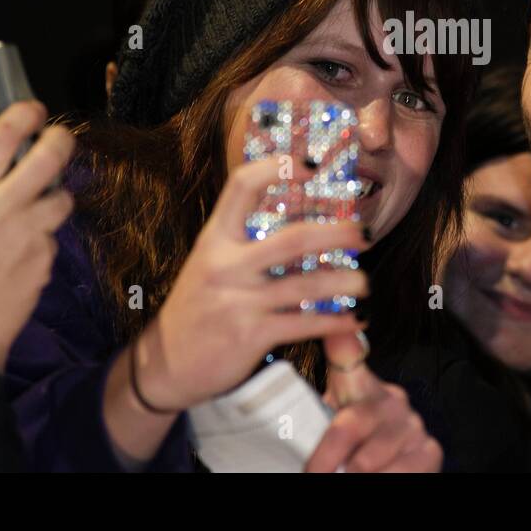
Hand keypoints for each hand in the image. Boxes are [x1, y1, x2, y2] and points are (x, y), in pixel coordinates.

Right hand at [0, 101, 74, 371]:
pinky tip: (24, 251)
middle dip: (62, 141)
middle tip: (61, 139)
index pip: (0, 135)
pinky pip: (55, 233)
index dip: (25, 114)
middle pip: (49, 156)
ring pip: (63, 196)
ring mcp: (25, 232)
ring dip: (56, 199)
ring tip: (36, 211)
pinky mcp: (46, 256)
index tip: (35, 109)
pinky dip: (46, 236)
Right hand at [132, 156, 371, 412]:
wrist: (165, 364)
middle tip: (364, 234)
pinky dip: (335, 321)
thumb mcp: (209, 263)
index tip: (310, 165)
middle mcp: (225, 264)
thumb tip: (302, 223)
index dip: (276, 168)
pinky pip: (304, 324)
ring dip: (345, 282)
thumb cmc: (197, 308)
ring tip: (365, 282)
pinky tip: (355, 318)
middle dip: (338, 234)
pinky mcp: (250, 335)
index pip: (242, 186)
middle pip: (293, 239)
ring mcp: (238, 301)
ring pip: (306, 286)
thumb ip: (245, 242)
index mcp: (215, 239)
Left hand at [304, 331, 442, 472]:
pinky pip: (402, 471)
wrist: (389, 472)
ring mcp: (413, 424)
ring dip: (352, 473)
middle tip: (312, 473)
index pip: (347, 353)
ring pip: (371, 457)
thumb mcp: (331, 427)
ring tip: (342, 476)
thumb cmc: (353, 451)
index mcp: (362, 386)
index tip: (331, 326)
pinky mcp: (431, 451)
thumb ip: (313, 416)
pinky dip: (382, 479)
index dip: (339, 340)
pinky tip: (372, 479)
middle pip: (349, 425)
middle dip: (326, 457)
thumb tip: (290, 407)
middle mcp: (391, 399)